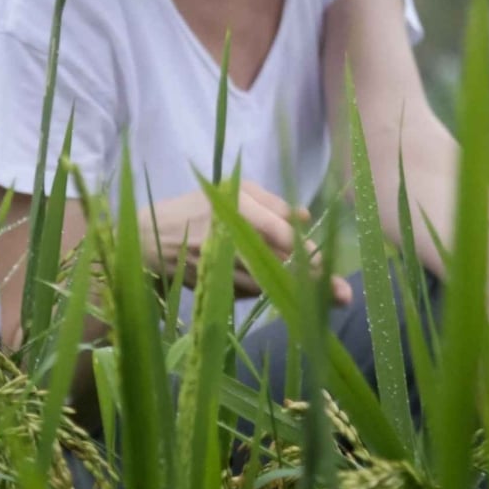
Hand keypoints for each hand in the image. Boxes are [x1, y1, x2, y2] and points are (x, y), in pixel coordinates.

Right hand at [142, 180, 353, 305]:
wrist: (145, 240)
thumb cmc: (192, 208)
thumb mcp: (230, 190)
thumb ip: (271, 201)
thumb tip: (305, 217)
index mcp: (235, 209)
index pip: (279, 235)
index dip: (307, 253)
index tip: (329, 266)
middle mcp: (229, 239)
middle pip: (280, 266)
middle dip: (313, 283)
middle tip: (343, 297)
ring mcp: (220, 268)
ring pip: (266, 284)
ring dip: (292, 291)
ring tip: (320, 297)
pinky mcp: (213, 288)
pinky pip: (248, 291)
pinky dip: (261, 289)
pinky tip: (266, 285)